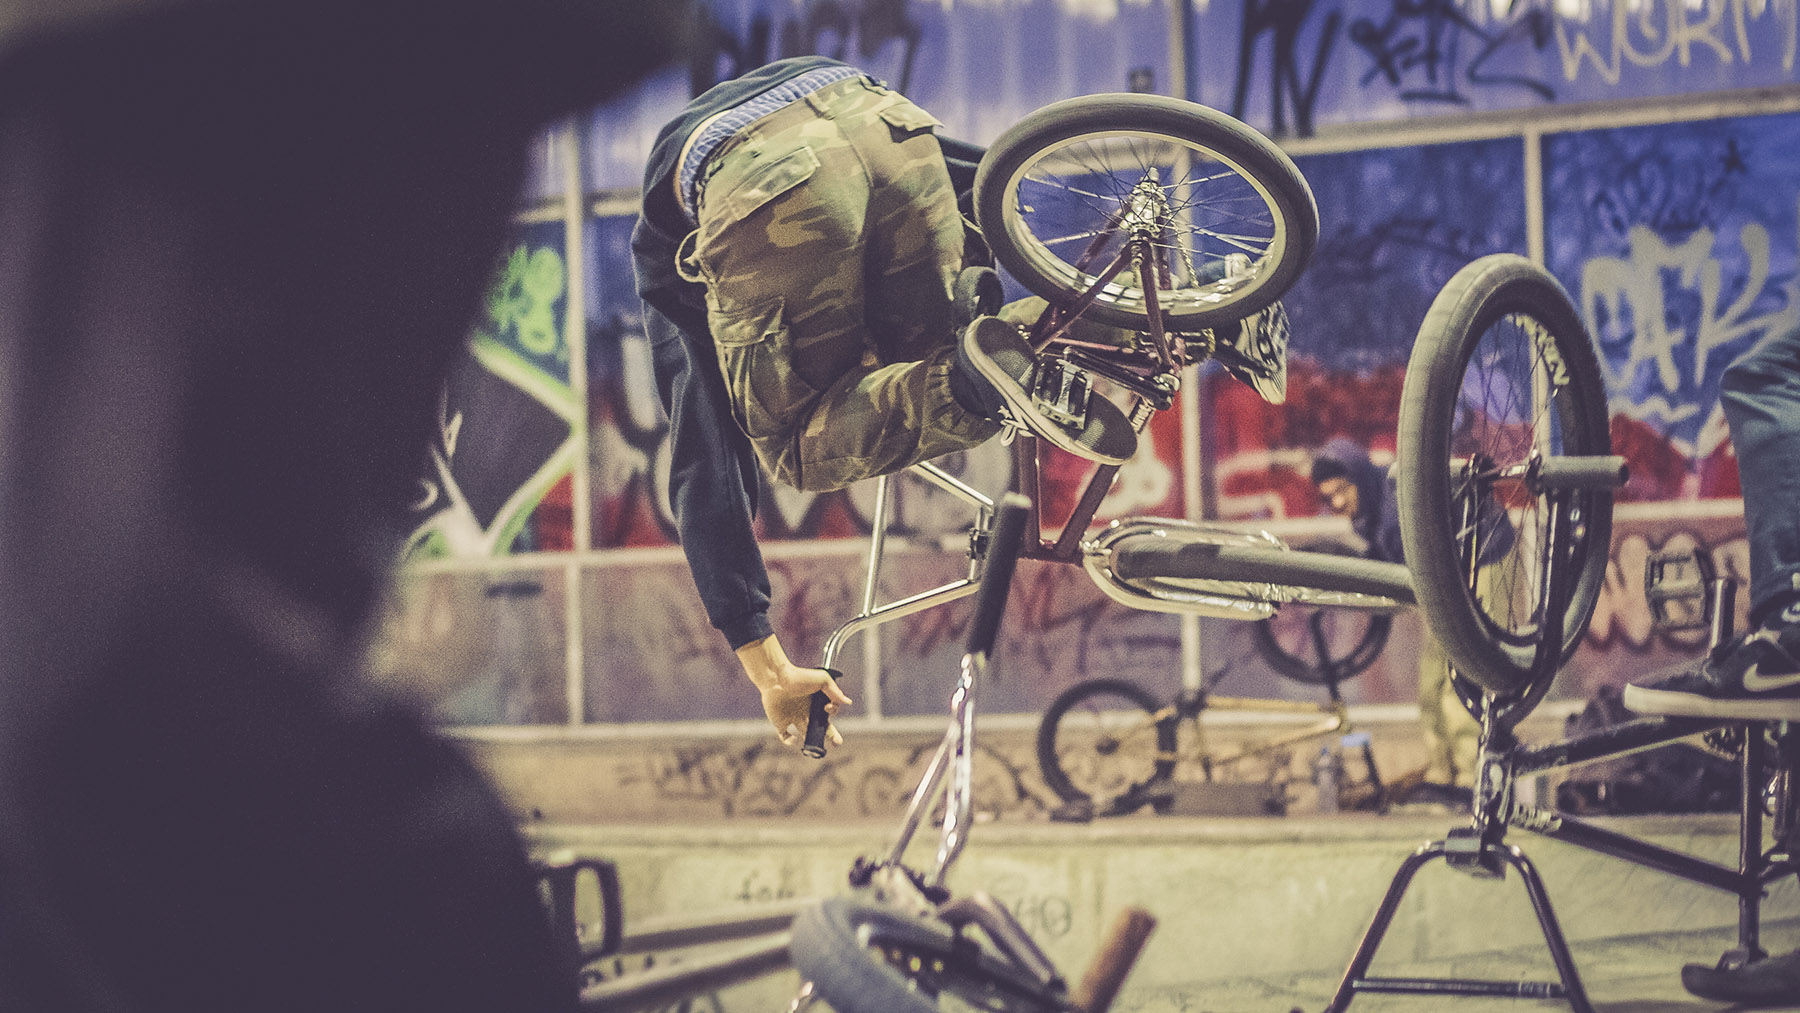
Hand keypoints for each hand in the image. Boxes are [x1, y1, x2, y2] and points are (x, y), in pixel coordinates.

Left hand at [735, 635, 853, 749]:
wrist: (776, 679)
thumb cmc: (799, 676)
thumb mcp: (822, 680)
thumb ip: (835, 692)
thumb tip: (848, 702)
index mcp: (815, 702)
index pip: (828, 713)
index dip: (832, 713)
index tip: (827, 708)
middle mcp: (805, 710)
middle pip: (820, 727)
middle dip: (831, 736)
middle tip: (837, 743)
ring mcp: (793, 717)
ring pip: (806, 735)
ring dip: (812, 742)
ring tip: (817, 748)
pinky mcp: (780, 722)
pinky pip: (785, 737)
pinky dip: (790, 742)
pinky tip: (795, 738)